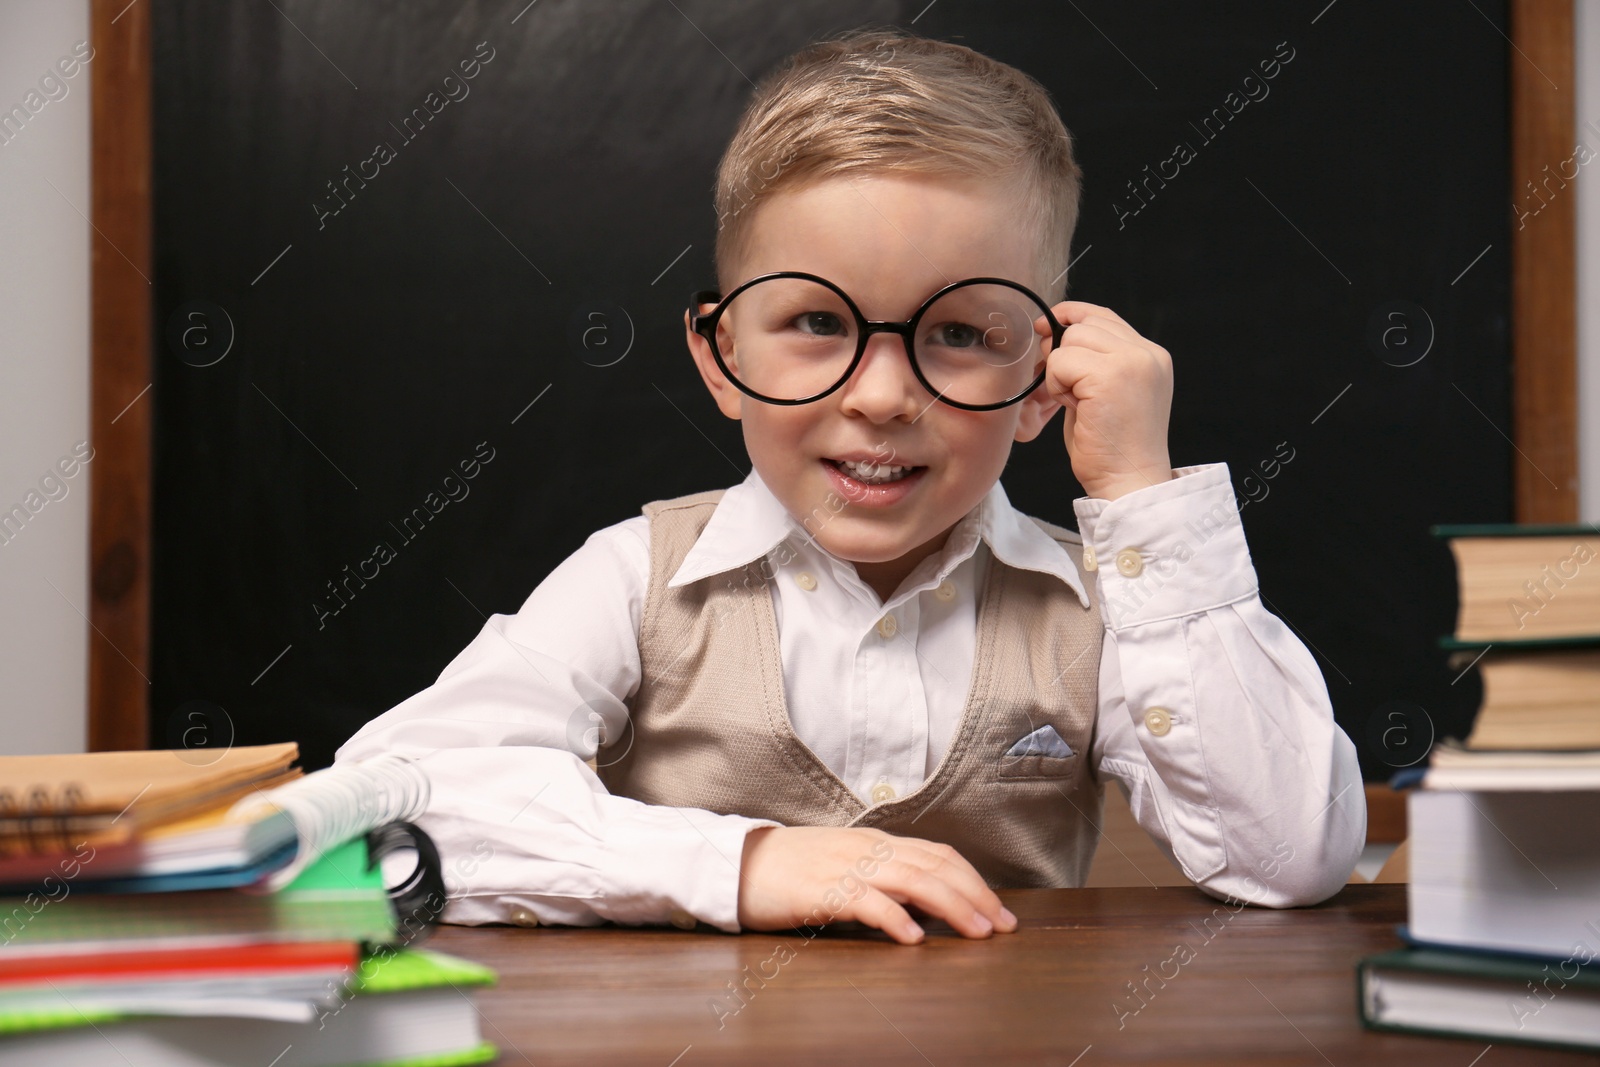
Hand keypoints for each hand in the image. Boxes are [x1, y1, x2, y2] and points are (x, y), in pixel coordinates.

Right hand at [736, 826, 1017, 944]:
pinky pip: (866, 901)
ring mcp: (845, 866)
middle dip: (975, 895)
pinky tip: (914, 939)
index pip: (938, 854)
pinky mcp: (821, 890)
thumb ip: (882, 878)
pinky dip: (895, 918)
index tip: (1000, 911)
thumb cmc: (792, 872)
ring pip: (912, 880)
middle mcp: (867, 849)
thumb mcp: (844, 866)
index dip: (974, 881)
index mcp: (875, 843)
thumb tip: (926, 906)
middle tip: (1003, 926)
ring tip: (975, 932)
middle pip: (934, 866)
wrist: (737, 865)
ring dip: (950, 906)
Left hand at [1034, 300, 1173, 500]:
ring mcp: (1132, 362)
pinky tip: (1075, 408)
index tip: (1047, 328)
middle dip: (1063, 353)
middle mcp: (1147, 354)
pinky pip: (1061, 362)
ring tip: (1079, 403)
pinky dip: (1057, 386)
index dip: (1071, 318)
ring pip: (1070, 339)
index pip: (1103, 316)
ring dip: (1061, 372)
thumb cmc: (1112, 447)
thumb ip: (1095, 360)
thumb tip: (1053, 332)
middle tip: (1071, 391)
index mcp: (1151, 356)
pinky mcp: (1110, 376)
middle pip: (1083, 323)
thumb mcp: (1109, 392)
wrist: (1129, 482)